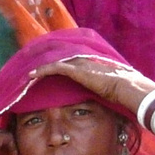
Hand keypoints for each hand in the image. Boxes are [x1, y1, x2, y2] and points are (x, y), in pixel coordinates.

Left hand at [28, 57, 154, 113]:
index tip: (47, 67)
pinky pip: (54, 68)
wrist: (127, 87)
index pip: (70, 60)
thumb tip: (106, 96)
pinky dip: (42, 71)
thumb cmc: (123, 91)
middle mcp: (85, 61)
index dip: (58, 63)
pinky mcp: (76, 70)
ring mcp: (81, 64)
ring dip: (41, 66)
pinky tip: (31, 75)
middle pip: (60, 58)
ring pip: (55, 62)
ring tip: (27, 71)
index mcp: (92, 64)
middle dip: (46, 59)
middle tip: (32, 62)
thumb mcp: (110, 89)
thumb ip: (103, 89)